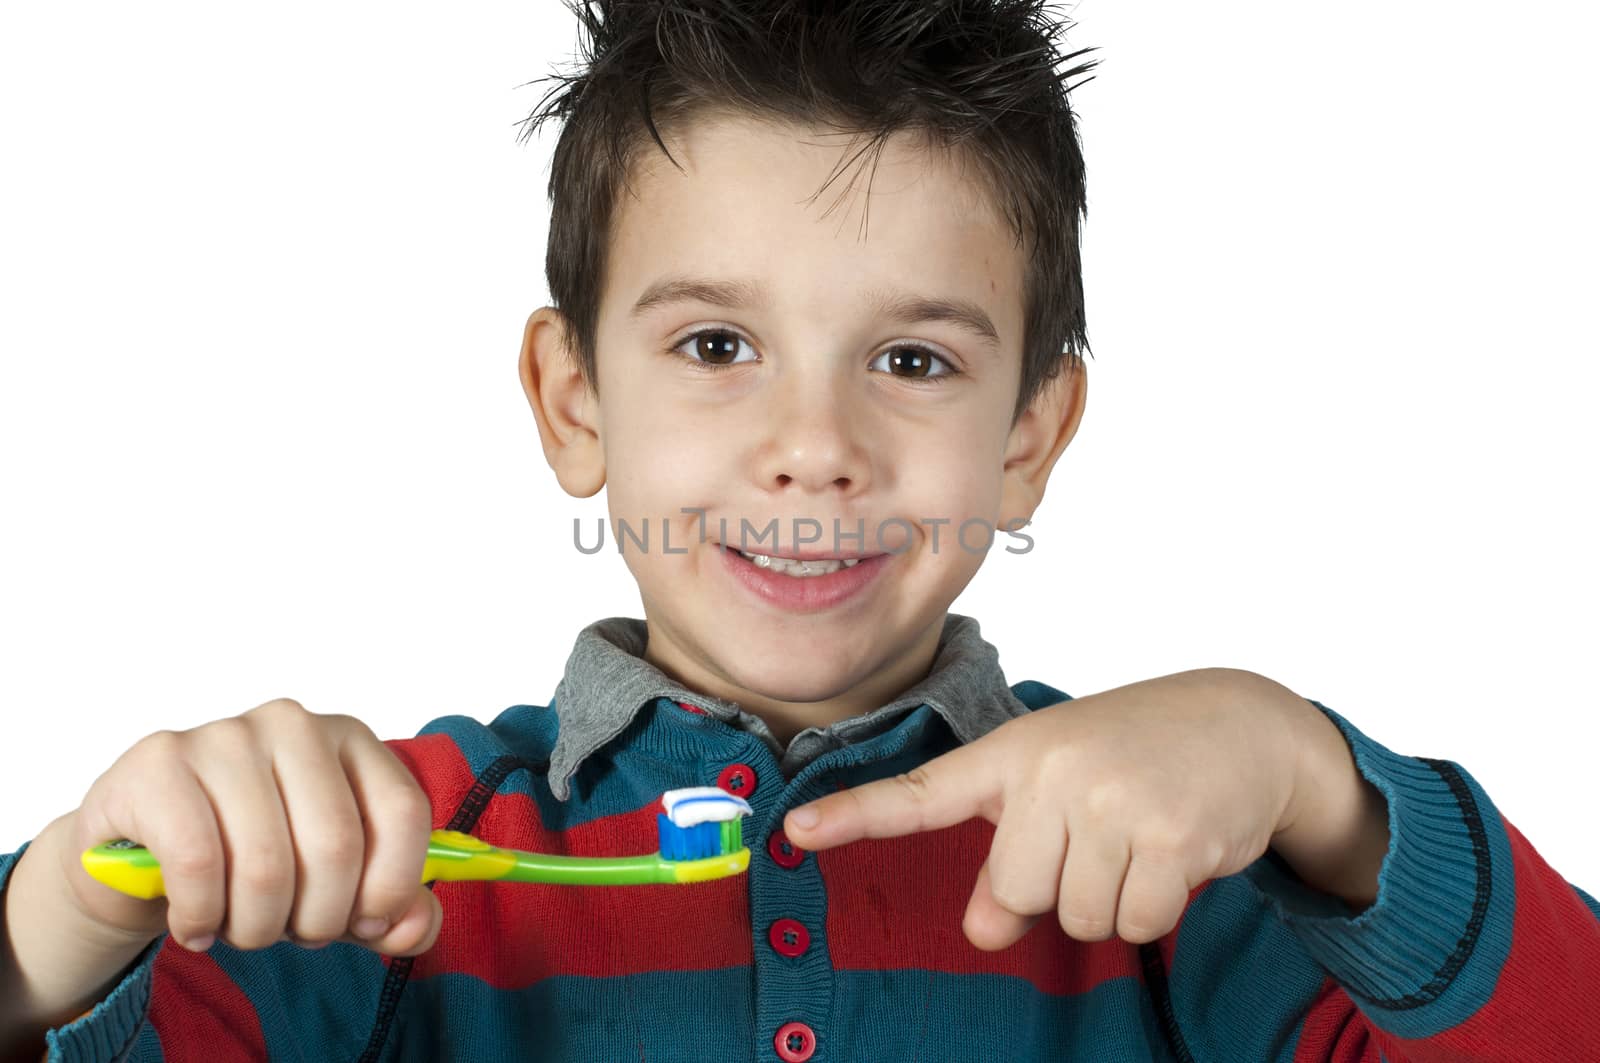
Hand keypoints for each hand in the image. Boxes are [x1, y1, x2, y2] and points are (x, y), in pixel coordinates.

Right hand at [53, 697, 441, 957]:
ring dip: (256, 927)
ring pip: (266, 865)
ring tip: (241, 928)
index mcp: (350, 738)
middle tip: (291, 932)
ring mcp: (224, 736)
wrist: (142, 848)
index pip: (402, 812)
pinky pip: (198, 864)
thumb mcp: (333, 886)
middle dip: (318, 919)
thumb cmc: (252, 859)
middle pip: (337, 847)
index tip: (368, 925)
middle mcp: (293, 724)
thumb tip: (415, 928)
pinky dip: (201, 917)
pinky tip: (195, 925)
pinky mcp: (160, 764)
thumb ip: (391, 910)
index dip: (392, 886)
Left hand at [783, 668, 1320, 948]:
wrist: (1242, 724)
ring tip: (1142, 838)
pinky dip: (1157, 908)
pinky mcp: (1169, 836)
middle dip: (1059, 888)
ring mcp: (1110, 800)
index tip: (795, 832)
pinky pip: (1136, 923)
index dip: (856, 816)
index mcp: (1012, 753)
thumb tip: (983, 932)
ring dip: (1113, 900)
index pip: (922, 793)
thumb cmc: (1135, 759)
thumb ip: (1011, 857)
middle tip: (1101, 836)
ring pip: (1077, 918)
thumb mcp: (1061, 791)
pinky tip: (1176, 853)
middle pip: (1016, 893)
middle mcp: (1052, 770)